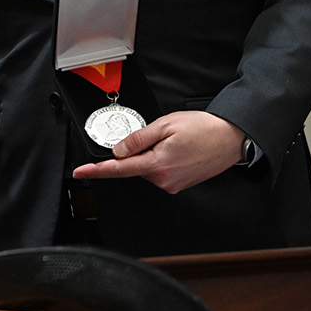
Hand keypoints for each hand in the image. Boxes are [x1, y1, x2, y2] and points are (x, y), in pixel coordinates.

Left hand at [71, 110, 244, 194]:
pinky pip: (160, 171)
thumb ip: (138, 139)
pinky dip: (161, 159)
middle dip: (138, 150)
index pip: (119, 169)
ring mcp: (173, 184)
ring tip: (174, 141)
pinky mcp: (179, 184)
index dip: (97, 170)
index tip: (81, 172)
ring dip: (151, 154)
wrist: (230, 139)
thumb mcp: (165, 125)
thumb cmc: (203, 130)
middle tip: (160, 134)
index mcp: (158, 164)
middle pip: (135, 166)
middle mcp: (164, 180)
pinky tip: (177, 150)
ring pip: (147, 168)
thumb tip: (118, 150)